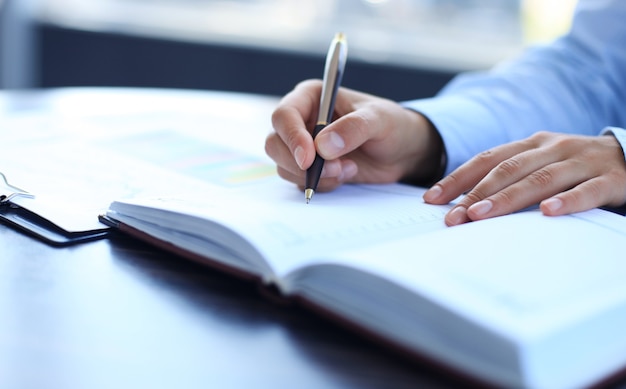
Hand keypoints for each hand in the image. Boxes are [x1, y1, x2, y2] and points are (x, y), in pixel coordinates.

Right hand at [265, 80, 443, 191]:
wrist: (403, 151)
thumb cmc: (392, 125)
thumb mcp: (379, 120)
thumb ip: (353, 128)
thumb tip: (322, 146)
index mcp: (311, 97)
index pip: (284, 115)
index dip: (292, 137)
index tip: (309, 158)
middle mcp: (301, 120)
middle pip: (275, 143)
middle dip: (301, 163)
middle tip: (335, 169)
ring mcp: (303, 146)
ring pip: (284, 166)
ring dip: (315, 176)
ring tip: (349, 169)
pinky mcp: (310, 168)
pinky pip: (300, 182)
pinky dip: (321, 184)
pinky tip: (347, 174)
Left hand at [423, 131, 625, 225]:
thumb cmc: (577, 167)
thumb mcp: (542, 164)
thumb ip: (511, 178)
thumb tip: (465, 203)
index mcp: (532, 144)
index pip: (487, 159)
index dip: (458, 178)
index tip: (432, 199)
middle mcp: (553, 148)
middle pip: (507, 170)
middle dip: (475, 193)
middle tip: (452, 217)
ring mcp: (581, 161)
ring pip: (540, 179)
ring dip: (507, 198)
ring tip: (481, 215)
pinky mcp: (610, 178)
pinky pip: (586, 191)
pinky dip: (566, 201)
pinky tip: (548, 213)